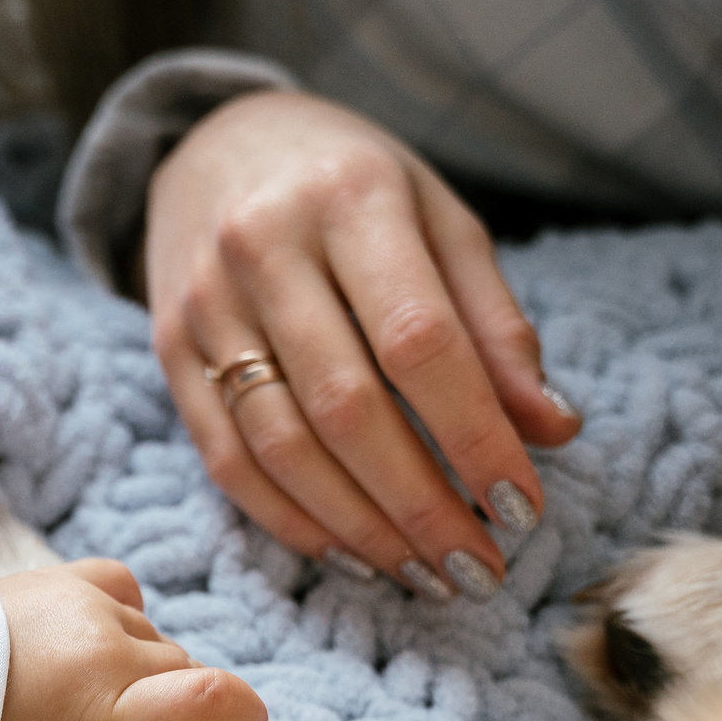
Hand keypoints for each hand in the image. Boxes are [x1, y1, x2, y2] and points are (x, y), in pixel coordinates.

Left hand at [0, 561, 268, 720]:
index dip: (247, 719)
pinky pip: (124, 591)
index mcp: (107, 715)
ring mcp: (86, 613)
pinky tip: (105, 644)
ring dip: (146, 669)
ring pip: (155, 638)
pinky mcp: (61, 583)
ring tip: (105, 698)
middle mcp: (108, 656)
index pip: (218, 699)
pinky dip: (125, 617)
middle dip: (184, 707)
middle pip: (188, 672)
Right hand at [144, 89, 580, 597]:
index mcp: (350, 200)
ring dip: (361, 530)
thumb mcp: (439, 220)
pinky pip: (228, 461)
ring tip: (426, 576)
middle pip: (347, 409)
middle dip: (421, 506)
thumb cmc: (349, 186)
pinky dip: (293, 522)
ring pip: (282, 448)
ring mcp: (204, 306)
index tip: (521, 508)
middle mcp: (264, 250)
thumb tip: (552, 429)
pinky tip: (352, 555)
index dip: (474, 436)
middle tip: (479, 570)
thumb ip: (493, 324)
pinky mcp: (169, 353)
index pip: (419, 342)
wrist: (213, 144)